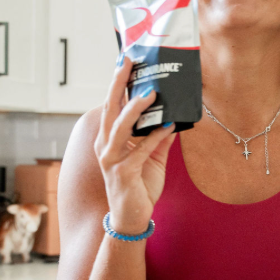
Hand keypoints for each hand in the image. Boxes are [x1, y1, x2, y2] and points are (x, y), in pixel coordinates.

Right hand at [95, 57, 176, 232]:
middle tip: (128, 62)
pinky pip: (140, 151)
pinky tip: (169, 126)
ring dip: (135, 109)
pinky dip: (155, 138)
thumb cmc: (139, 186)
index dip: (117, 83)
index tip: (125, 61)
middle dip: (118, 84)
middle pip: (110, 108)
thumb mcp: (153, 157)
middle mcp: (104, 146)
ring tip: (151, 93)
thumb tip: (174, 117)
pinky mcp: (123, 173)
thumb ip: (160, 137)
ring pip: (120, 127)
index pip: (111, 105)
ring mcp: (111, 160)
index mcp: (108, 139)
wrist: (132, 218)